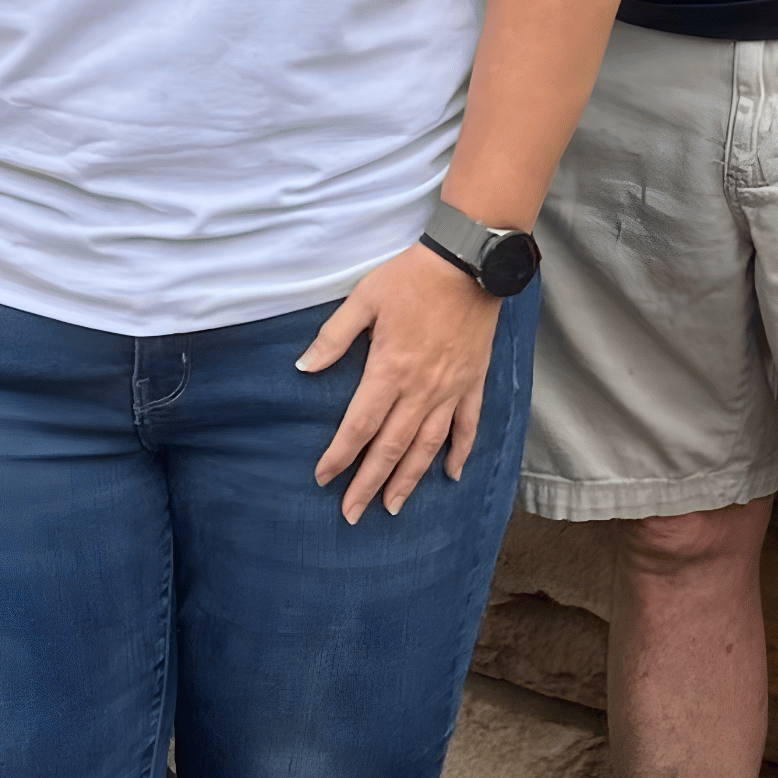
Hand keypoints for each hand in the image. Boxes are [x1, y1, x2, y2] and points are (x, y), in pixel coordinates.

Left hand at [300, 245, 501, 524]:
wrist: (468, 263)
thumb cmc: (411, 278)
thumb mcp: (363, 299)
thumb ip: (333, 338)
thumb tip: (304, 368)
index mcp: (389, 371)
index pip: (359, 426)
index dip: (340, 456)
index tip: (323, 478)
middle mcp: (420, 390)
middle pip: (390, 448)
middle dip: (369, 484)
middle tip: (352, 514)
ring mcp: (450, 390)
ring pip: (426, 447)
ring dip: (408, 480)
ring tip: (393, 507)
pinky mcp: (473, 383)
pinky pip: (467, 427)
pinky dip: (459, 453)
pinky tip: (450, 475)